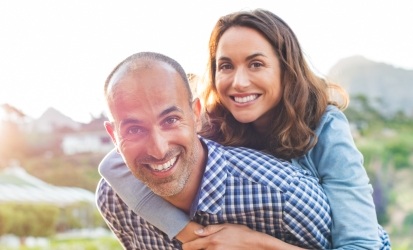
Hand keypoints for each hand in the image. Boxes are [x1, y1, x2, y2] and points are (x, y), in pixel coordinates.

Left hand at [182, 223, 305, 249]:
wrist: (253, 243)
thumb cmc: (240, 232)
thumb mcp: (225, 226)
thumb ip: (210, 229)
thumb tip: (197, 232)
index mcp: (212, 240)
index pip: (193, 245)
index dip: (186, 246)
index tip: (184, 245)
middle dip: (195, 249)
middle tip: (194, 245)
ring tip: (206, 246)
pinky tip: (215, 248)